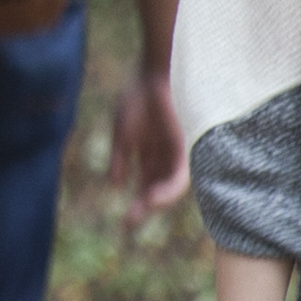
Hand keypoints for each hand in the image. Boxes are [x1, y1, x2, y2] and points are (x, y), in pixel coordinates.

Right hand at [102, 66, 189, 216]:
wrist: (155, 76)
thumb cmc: (137, 99)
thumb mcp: (123, 133)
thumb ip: (119, 159)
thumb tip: (114, 185)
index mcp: (149, 154)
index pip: (145, 185)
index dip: (136, 203)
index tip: (123, 223)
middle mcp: (165, 158)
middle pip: (156, 190)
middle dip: (143, 208)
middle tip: (128, 225)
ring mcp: (177, 154)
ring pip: (169, 187)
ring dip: (155, 202)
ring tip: (139, 212)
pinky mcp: (186, 148)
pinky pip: (179, 176)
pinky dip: (167, 190)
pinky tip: (152, 198)